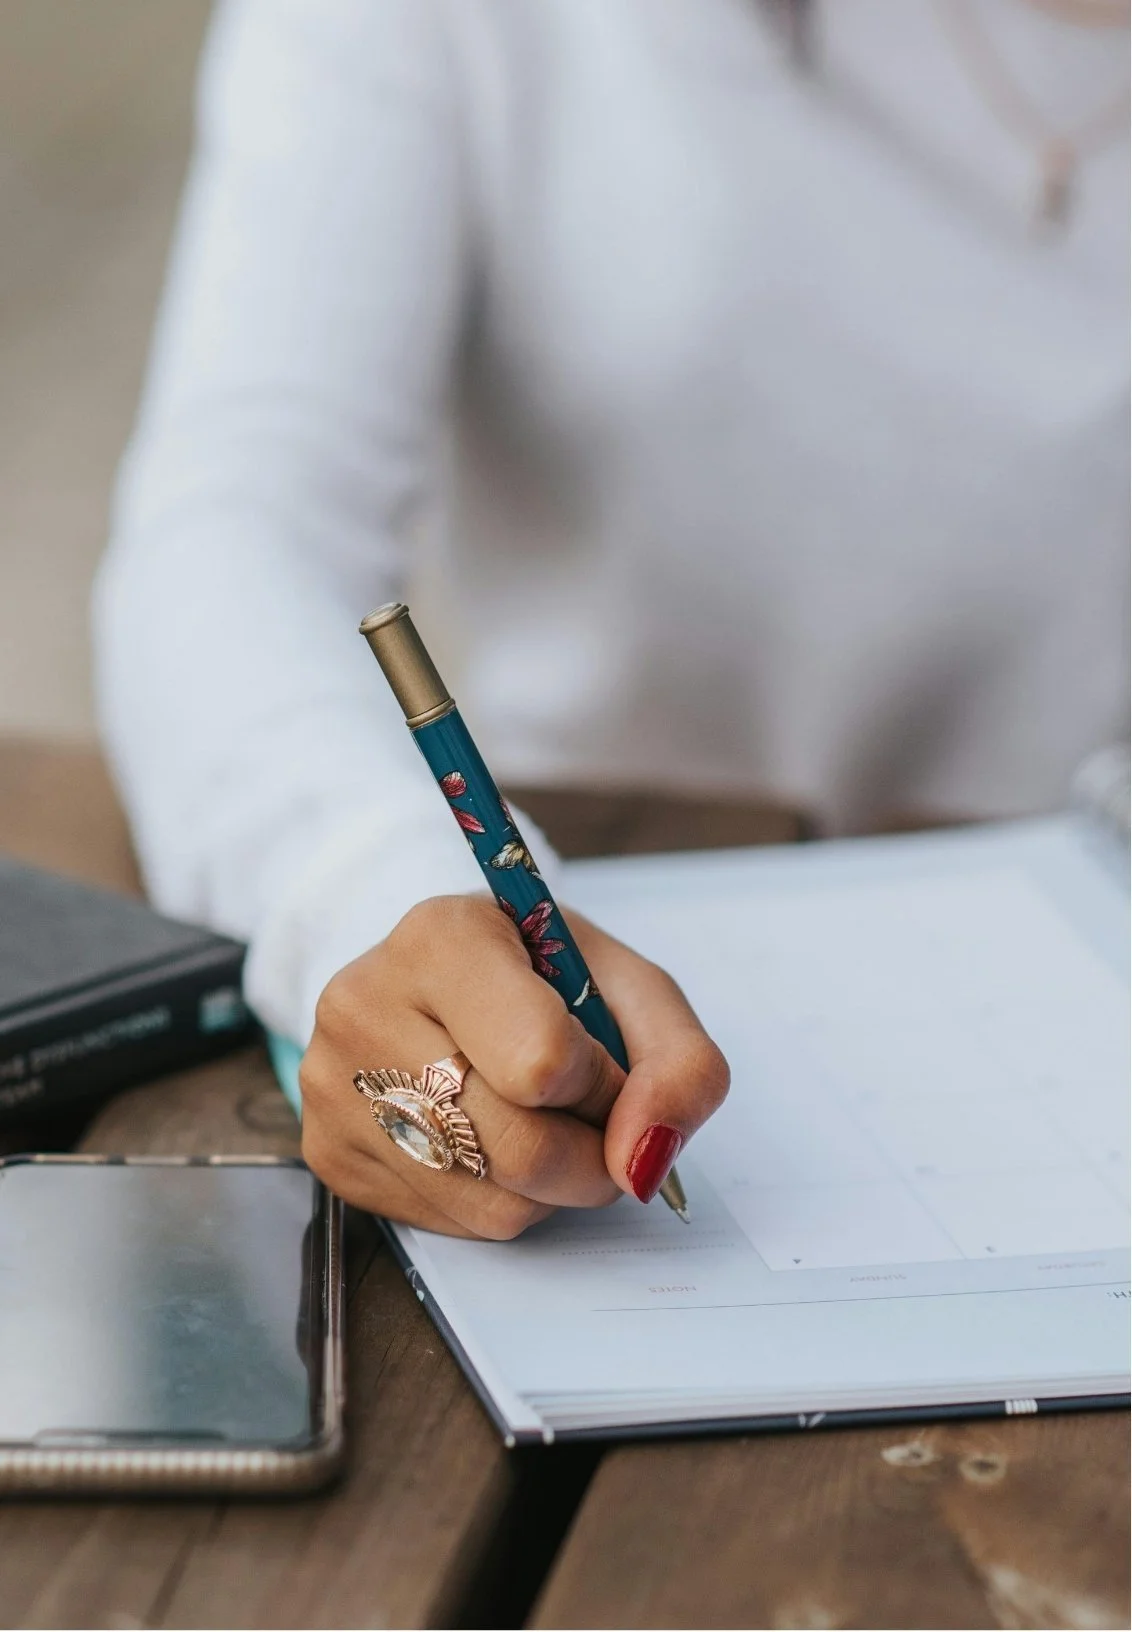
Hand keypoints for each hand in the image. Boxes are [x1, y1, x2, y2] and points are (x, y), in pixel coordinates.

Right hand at [299, 895, 728, 1237]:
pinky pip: (452, 1224)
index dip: (603, 1083)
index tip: (600, 1060)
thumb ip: (679, 1061)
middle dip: (590, 1152)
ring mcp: (333, 1084)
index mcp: (440, 937)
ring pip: (493, 1203)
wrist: (435, 978)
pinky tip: (488, 1139)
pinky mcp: (327, 1151)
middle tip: (590, 1113)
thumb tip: (646, 1161)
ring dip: (552, 1186)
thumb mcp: (627, 985)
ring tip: (538, 1118)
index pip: (545, 1062)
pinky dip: (501, 1200)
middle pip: (521, 1148)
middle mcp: (365, 1004)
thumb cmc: (538, 977)